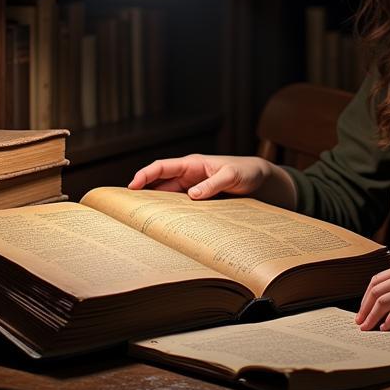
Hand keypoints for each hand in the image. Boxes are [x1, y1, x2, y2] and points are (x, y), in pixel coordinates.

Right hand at [128, 153, 295, 206]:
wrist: (260, 179)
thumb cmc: (246, 171)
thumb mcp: (232, 175)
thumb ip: (213, 184)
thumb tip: (192, 195)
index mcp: (192, 163)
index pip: (162, 167)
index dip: (145, 175)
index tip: (132, 186)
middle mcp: (188, 175)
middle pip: (159, 184)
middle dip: (143, 193)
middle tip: (128, 209)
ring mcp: (192, 188)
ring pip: (167, 197)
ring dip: (156, 206)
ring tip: (142, 221)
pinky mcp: (198, 200)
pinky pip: (179, 206)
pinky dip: (170, 214)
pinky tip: (166, 226)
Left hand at [353, 252, 389, 332]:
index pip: (383, 276)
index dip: (368, 294)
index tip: (363, 310)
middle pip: (379, 286)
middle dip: (365, 306)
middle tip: (359, 323)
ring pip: (384, 300)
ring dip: (371, 317)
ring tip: (367, 329)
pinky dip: (388, 323)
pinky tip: (386, 330)